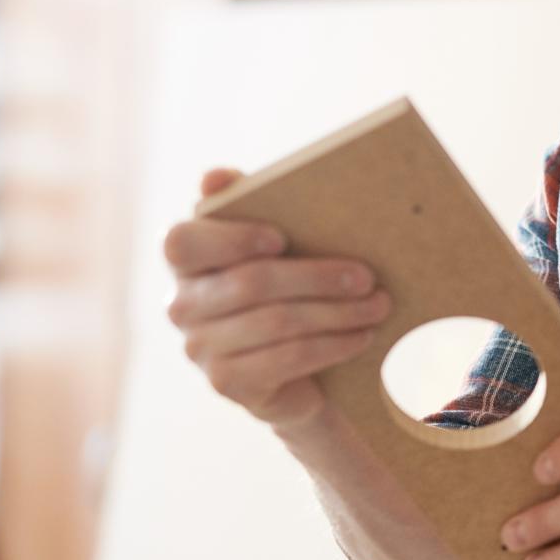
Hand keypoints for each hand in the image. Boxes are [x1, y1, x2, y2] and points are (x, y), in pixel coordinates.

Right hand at [164, 167, 392, 427]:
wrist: (294, 368)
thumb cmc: (284, 288)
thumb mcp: (273, 245)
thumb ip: (247, 205)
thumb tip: (213, 176)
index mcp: (185, 259)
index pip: (184, 242)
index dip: (231, 238)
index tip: (281, 237)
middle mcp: (180, 305)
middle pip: (250, 283)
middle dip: (317, 277)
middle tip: (368, 276)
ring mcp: (199, 348)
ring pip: (277, 322)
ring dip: (337, 313)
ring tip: (378, 305)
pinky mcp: (226, 383)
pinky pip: (287, 359)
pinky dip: (332, 346)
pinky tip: (362, 336)